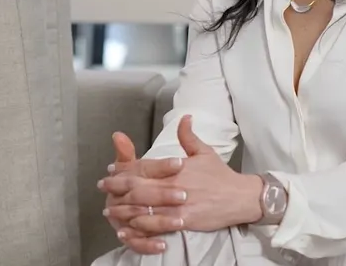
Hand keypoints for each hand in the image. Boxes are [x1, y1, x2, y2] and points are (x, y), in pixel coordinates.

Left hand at [101, 116, 263, 241]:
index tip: (110, 170)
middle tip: (103, 189)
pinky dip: (141, 228)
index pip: (143, 168)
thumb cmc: (221, 175)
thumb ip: (188, 136)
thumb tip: (184, 117)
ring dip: (124, 210)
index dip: (124, 170)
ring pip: (145, 209)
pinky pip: (158, 226)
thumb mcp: (204, 152)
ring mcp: (179, 205)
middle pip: (138, 188)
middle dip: (117, 189)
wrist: (241, 197)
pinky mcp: (185, 221)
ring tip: (110, 211)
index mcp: (176, 168)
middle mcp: (174, 186)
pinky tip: (129, 229)